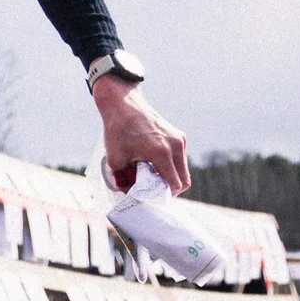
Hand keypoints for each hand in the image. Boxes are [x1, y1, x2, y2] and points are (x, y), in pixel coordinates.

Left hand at [95, 78, 189, 192]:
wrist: (123, 104)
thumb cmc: (117, 131)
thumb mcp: (116, 161)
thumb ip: (125, 181)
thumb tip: (132, 195)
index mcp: (162, 153)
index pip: (175, 185)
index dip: (164, 195)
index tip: (151, 196)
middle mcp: (175, 145)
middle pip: (184, 180)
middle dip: (169, 189)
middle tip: (151, 189)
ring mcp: (179, 139)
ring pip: (183, 170)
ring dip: (170, 176)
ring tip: (150, 175)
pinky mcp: (178, 135)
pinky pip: (180, 158)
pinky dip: (170, 165)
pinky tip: (153, 163)